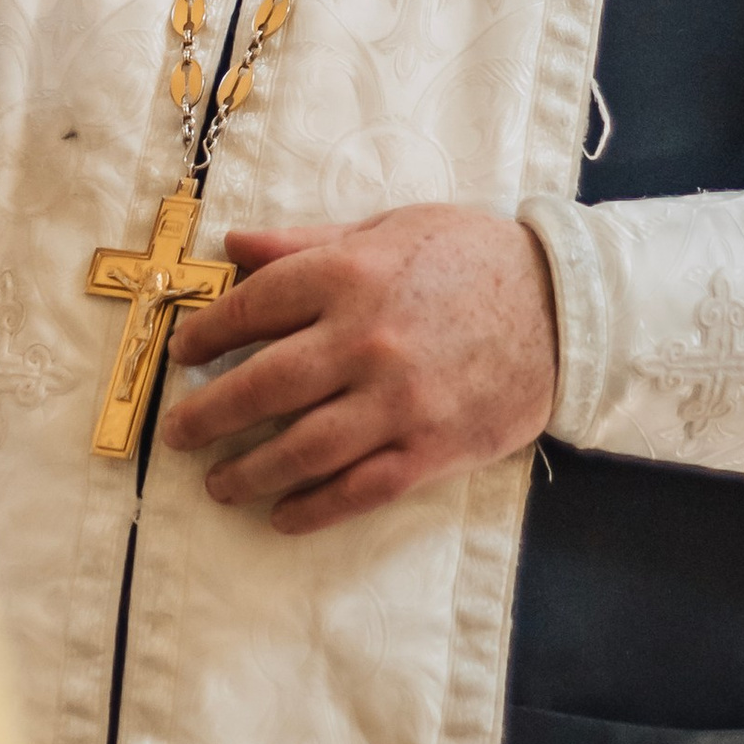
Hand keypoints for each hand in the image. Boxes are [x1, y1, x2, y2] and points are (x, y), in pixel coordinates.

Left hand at [157, 205, 559, 536]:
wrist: (565, 306)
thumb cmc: (471, 258)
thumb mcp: (388, 228)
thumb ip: (307, 242)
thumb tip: (234, 246)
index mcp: (349, 275)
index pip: (252, 308)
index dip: (207, 335)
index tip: (184, 355)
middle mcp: (366, 340)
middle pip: (263, 388)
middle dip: (209, 415)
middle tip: (178, 433)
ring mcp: (399, 401)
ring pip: (301, 450)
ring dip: (249, 472)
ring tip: (218, 483)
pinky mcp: (433, 448)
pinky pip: (358, 489)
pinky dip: (313, 509)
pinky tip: (282, 516)